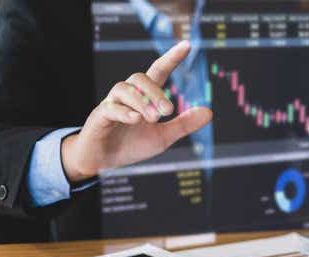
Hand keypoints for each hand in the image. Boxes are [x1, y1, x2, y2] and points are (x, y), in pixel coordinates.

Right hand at [61, 41, 212, 182]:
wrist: (104, 160)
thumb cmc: (131, 144)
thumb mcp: (163, 136)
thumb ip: (184, 124)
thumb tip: (209, 112)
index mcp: (144, 97)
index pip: (158, 71)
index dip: (172, 58)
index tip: (188, 45)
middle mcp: (127, 95)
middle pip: (140, 78)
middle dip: (156, 93)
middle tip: (168, 111)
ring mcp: (112, 104)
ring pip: (124, 89)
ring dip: (142, 102)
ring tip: (154, 118)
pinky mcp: (99, 116)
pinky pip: (110, 107)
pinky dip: (124, 112)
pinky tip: (136, 119)